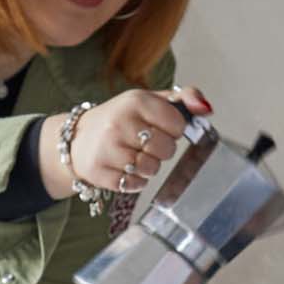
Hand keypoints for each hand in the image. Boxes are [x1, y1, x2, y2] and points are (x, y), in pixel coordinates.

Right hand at [40, 84, 211, 202]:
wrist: (78, 138)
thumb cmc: (121, 120)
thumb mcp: (149, 101)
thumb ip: (184, 98)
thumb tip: (206, 108)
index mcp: (136, 101)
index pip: (177, 125)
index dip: (173, 130)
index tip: (159, 127)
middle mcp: (120, 122)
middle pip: (167, 150)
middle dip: (161, 150)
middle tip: (143, 142)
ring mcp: (108, 148)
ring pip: (152, 169)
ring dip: (147, 166)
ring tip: (131, 154)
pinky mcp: (100, 171)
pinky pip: (135, 184)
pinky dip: (134, 180)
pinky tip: (122, 167)